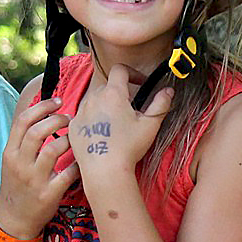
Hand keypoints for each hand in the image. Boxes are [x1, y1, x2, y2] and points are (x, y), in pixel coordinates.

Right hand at [0, 81, 80, 238]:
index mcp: (10, 152)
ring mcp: (34, 179)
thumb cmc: (18, 184)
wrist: (15, 218)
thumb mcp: (12, 161)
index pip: (22, 121)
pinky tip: (83, 159)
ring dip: (69, 139)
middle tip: (70, 119)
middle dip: (57, 120)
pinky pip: (68, 173)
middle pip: (37, 131)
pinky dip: (78, 163)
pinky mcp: (49, 194)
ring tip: (75, 138)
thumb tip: (45, 112)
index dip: (42, 107)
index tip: (58, 102)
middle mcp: (20, 164)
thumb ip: (24, 140)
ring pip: (53, 149)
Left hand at [68, 62, 173, 194]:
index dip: (132, 73)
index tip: (140, 83)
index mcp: (113, 94)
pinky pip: (83, 116)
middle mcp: (93, 99)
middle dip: (119, 93)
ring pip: (94, 100)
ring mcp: (80, 113)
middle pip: (107, 86)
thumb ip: (161, 103)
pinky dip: (93, 120)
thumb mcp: (150, 125)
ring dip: (105, 106)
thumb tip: (168, 90)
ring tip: (115, 123)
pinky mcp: (73, 127)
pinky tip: (102, 134)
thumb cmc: (128, 148)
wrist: (105, 170)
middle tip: (130, 109)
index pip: (120, 70)